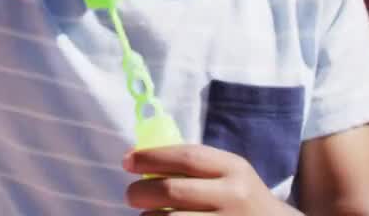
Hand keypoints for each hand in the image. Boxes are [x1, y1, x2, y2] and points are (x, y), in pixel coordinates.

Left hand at [124, 144, 284, 214]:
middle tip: (131, 194)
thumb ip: (194, 166)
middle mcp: (234, 196)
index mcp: (234, 168)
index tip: (127, 161)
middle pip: (173, 190)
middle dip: (141, 191)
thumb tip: (139, 159)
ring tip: (145, 214)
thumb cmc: (241, 197)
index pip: (186, 157)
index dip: (151, 157)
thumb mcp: (230, 174)